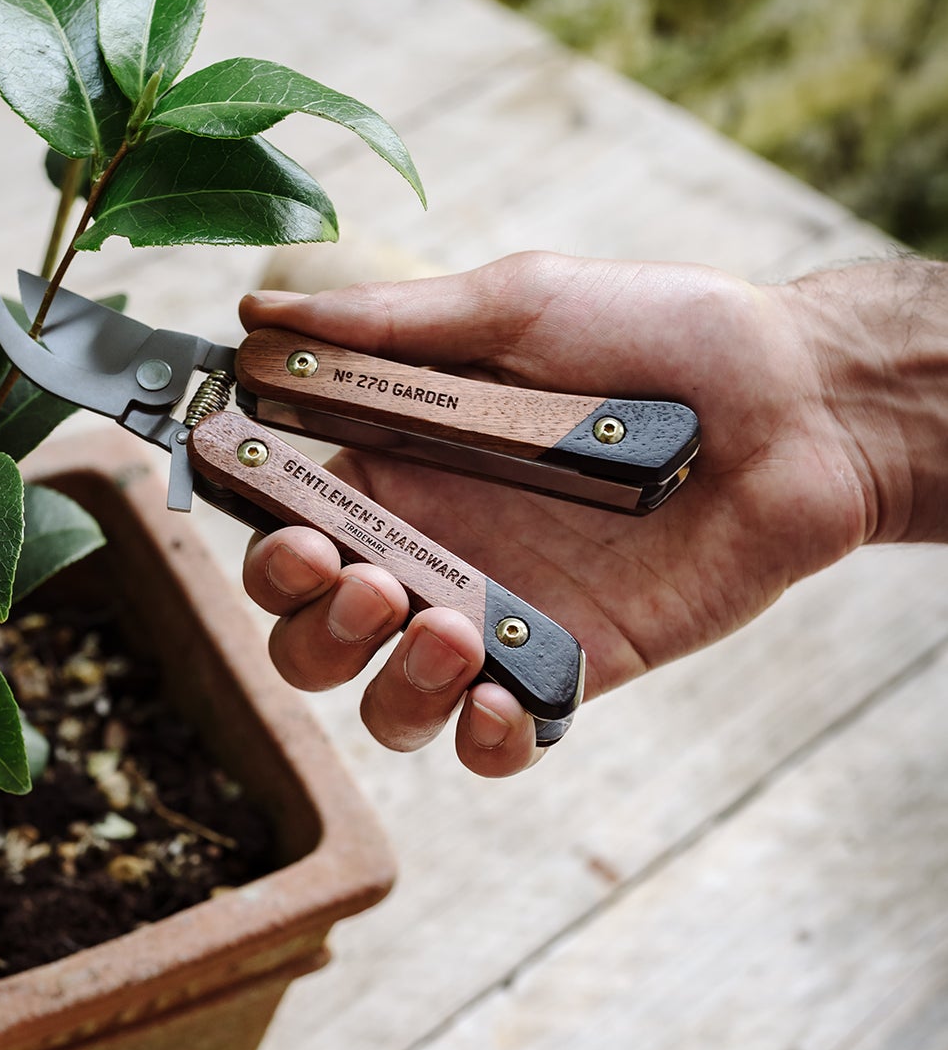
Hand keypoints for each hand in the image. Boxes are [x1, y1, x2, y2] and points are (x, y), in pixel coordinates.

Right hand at [239, 251, 884, 776]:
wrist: (797, 405)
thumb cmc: (662, 334)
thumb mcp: (515, 306)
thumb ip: (384, 329)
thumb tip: (252, 315)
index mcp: (395, 467)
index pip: (282, 531)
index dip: (263, 550)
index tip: (288, 531)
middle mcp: (431, 551)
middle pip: (310, 639)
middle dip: (314, 629)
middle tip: (373, 585)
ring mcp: (497, 620)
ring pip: (386, 706)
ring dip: (390, 686)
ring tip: (449, 628)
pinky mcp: (568, 669)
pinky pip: (494, 744)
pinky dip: (478, 741)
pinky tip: (498, 701)